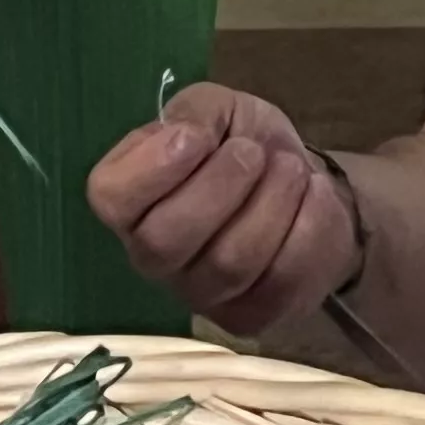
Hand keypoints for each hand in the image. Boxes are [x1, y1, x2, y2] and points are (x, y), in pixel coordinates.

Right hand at [83, 83, 355, 335]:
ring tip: (289, 168)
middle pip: (167, 240)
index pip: (112, 198)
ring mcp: (200, 295)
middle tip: (252, 152)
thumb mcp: (214, 107)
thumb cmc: (240, 142)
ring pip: (230, 263)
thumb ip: (194, 114)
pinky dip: (308, 226)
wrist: (297, 180)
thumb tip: (190, 137)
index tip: (197, 136)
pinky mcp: (252, 316)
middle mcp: (151, 257)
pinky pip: (281, 281)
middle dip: (222, 185)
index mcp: (129, 201)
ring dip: (272, 201)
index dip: (154, 167)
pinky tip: (312, 195)